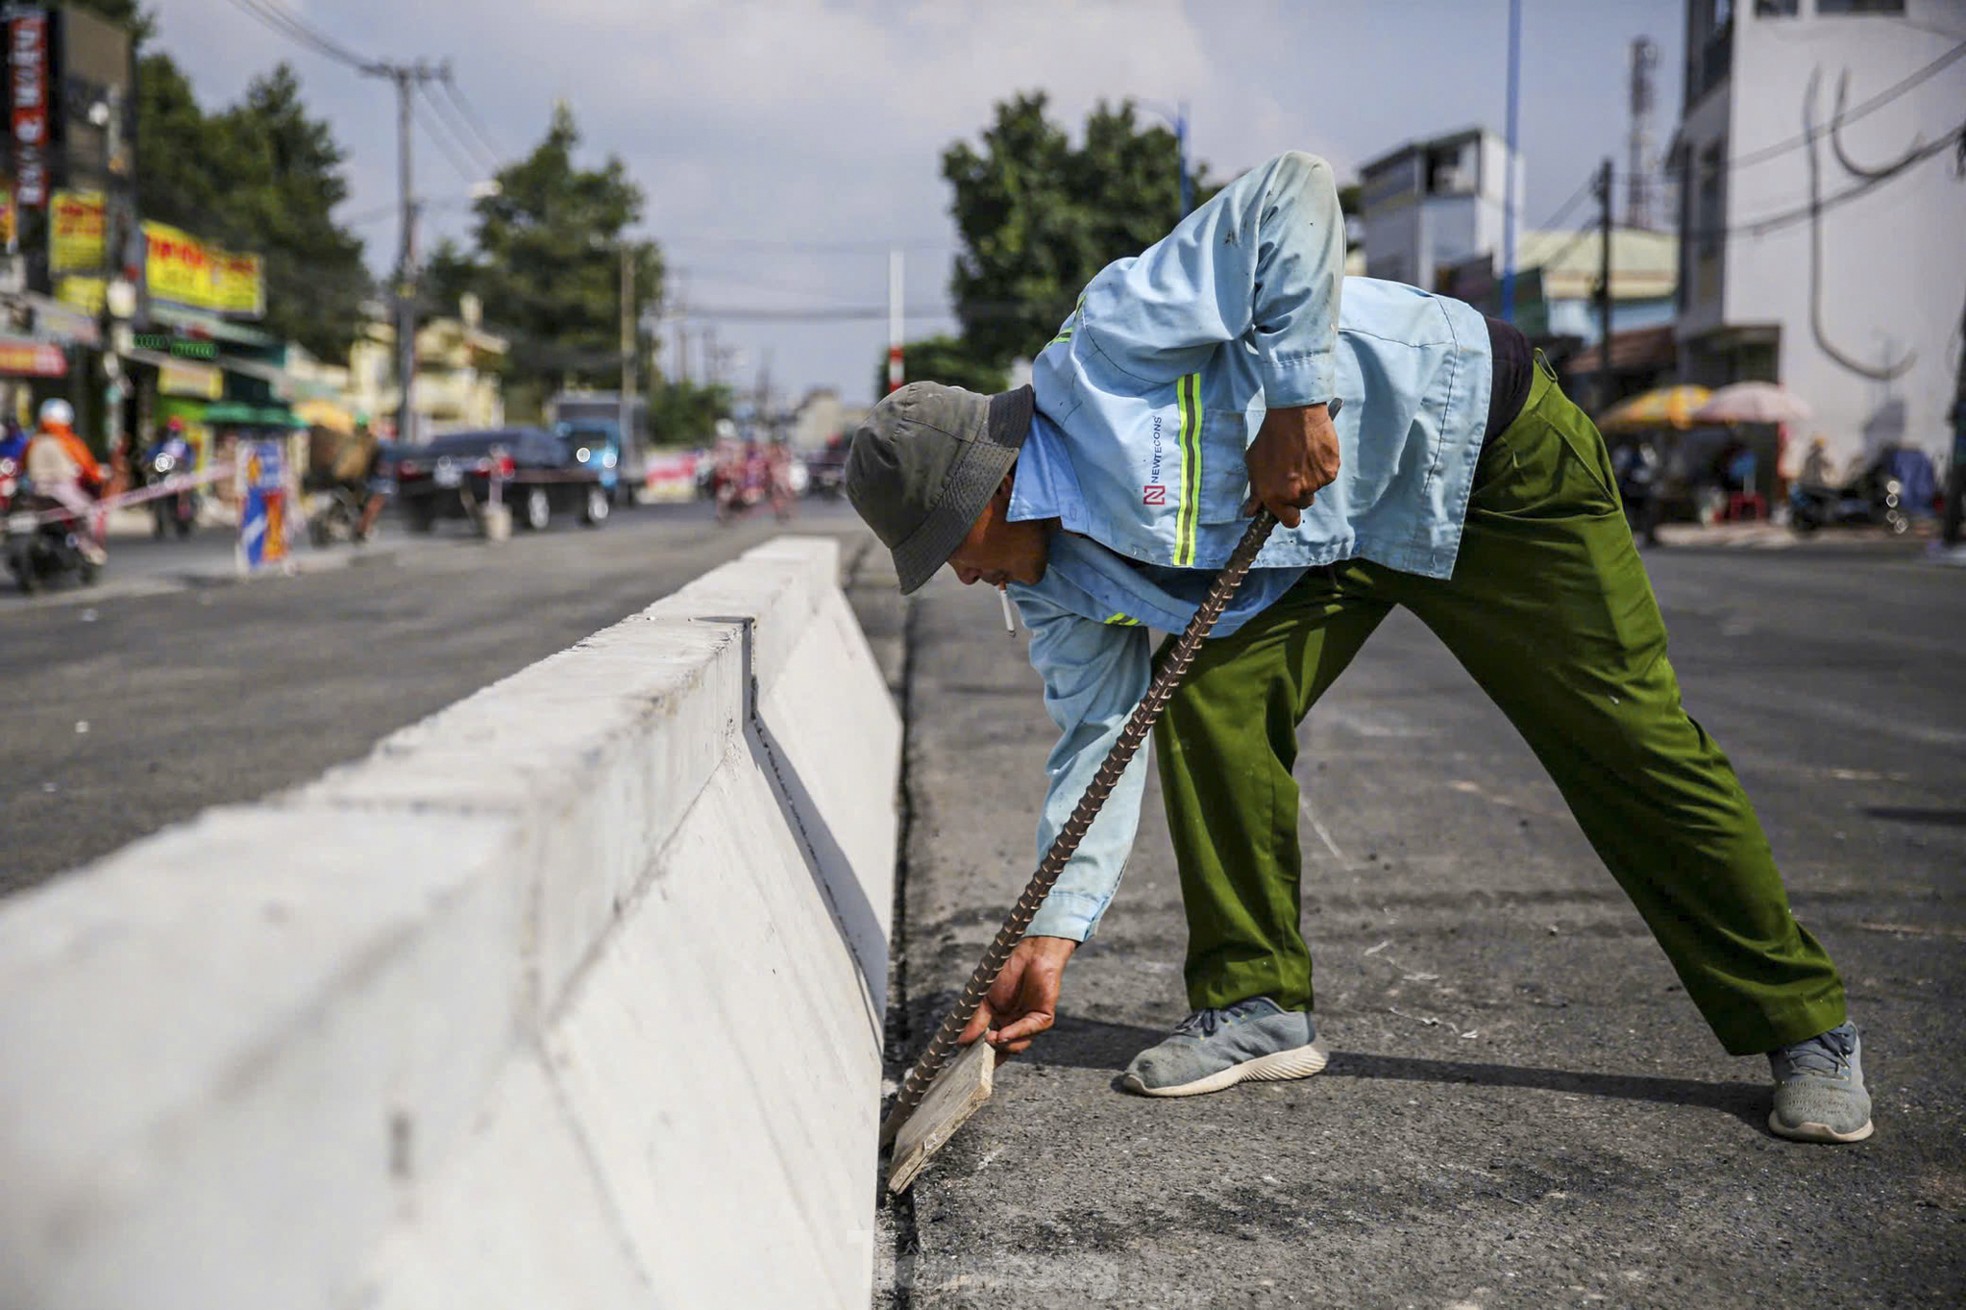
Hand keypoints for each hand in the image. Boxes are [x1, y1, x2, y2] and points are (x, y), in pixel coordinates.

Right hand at [958, 935, 1076, 1058]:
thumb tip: (961, 1042)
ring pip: (1017, 1045)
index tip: (966, 1063)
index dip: (980, 1055)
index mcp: (1000, 1023)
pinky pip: (1029, 1031)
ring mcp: (1029, 1024)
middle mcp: (1015, 1026)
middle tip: (977, 1059)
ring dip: (1003, 1044)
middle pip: (1003, 1050)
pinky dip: (1015, 1034)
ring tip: (989, 1040)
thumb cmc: (1007, 973)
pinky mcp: (1043, 1019)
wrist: (1030, 954)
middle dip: (991, 1055)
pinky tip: (1002, 1035)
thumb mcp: (985, 1000)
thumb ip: (976, 1021)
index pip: (990, 1046)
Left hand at [1243, 403, 1339, 528]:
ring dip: (1310, 479)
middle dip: (1299, 493)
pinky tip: (1312, 451)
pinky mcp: (1331, 470)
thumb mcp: (1254, 464)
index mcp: (1275, 495)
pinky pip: (1327, 476)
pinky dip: (1321, 467)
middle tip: (1293, 472)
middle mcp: (1296, 493)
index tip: (1288, 507)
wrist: (1294, 413)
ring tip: (1302, 457)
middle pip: (1303, 504)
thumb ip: (1256, 491)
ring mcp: (1316, 483)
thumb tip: (1251, 511)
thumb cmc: (1271, 437)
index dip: (1289, 514)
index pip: (1290, 521)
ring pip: (1315, 489)